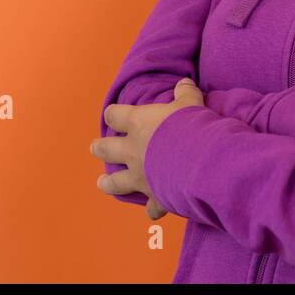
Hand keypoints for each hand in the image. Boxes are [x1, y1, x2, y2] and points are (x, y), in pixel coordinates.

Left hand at [94, 78, 206, 219]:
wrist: (199, 161)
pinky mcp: (155, 195)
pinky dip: (153, 208)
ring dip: (109, 183)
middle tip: (95, 148)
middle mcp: (133, 150)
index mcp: (138, 124)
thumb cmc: (191, 127)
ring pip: (116, 182)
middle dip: (100, 148)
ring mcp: (140, 175)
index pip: (115, 115)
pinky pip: (151, 206)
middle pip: (106, 149)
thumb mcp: (190, 104)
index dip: (114, 114)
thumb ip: (185, 93)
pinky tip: (153, 212)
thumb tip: (184, 82)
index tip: (114, 115)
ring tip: (101, 183)